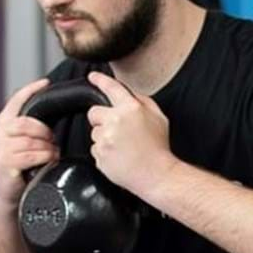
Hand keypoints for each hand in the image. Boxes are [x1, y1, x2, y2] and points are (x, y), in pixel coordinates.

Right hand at [0, 78, 57, 207]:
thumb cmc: (20, 168)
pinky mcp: (4, 163)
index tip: (45, 83)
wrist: (10, 195)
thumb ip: (29, 129)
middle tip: (52, 140)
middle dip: (44, 130)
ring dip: (47, 147)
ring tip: (51, 153)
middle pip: (26, 122)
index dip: (30, 91)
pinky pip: (31, 154)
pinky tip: (48, 160)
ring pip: (31, 140)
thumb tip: (50, 116)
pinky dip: (45, 156)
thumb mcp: (22, 144)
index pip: (14, 102)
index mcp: (0, 125)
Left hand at [85, 72, 177, 197]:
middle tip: (117, 130)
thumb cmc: (159, 148)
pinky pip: (95, 149)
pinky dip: (104, 153)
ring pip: (95, 132)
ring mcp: (106, 138)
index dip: (100, 80)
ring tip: (122, 147)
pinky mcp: (99, 154)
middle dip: (102, 119)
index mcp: (131, 109)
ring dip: (105, 138)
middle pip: (94, 112)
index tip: (92, 77)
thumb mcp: (159, 118)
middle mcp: (116, 121)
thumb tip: (130, 95)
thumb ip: (143, 102)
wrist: (156, 175)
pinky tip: (119, 156)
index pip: (111, 88)